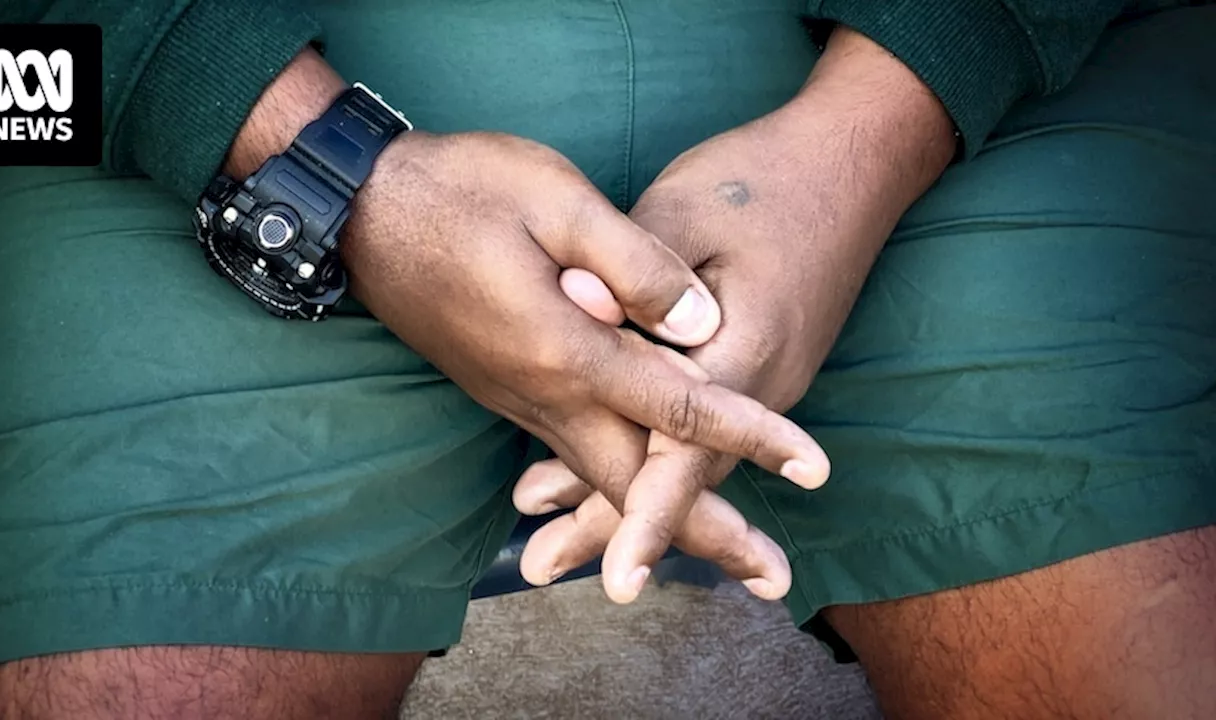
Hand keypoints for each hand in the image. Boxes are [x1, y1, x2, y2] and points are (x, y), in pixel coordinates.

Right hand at [345, 130, 827, 585]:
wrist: (362, 211)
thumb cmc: (459, 189)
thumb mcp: (555, 199)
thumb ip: (636, 264)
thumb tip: (702, 326)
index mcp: (566, 348)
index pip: (679, 406)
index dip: (752, 437)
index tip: (813, 468)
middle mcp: (542, 393)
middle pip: (635, 486)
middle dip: (708, 535)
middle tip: (773, 577)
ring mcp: (518, 399)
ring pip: (601, 480)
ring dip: (664, 524)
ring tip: (724, 551)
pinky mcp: (506, 390)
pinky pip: (571, 456)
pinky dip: (614, 492)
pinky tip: (635, 500)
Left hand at [515, 28, 957, 602]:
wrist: (853, 160)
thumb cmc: (763, 178)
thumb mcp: (685, 210)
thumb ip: (631, 276)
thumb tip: (576, 315)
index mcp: (744, 350)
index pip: (686, 454)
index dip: (642, 516)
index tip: (613, 579)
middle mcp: (763, 384)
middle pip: (682, 477)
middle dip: (611, 525)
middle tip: (536, 566)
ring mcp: (768, 379)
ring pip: (689, 460)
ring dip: (621, 497)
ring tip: (551, 536)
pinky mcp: (760, 366)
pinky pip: (701, 432)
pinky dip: (649, 459)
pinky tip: (603, 471)